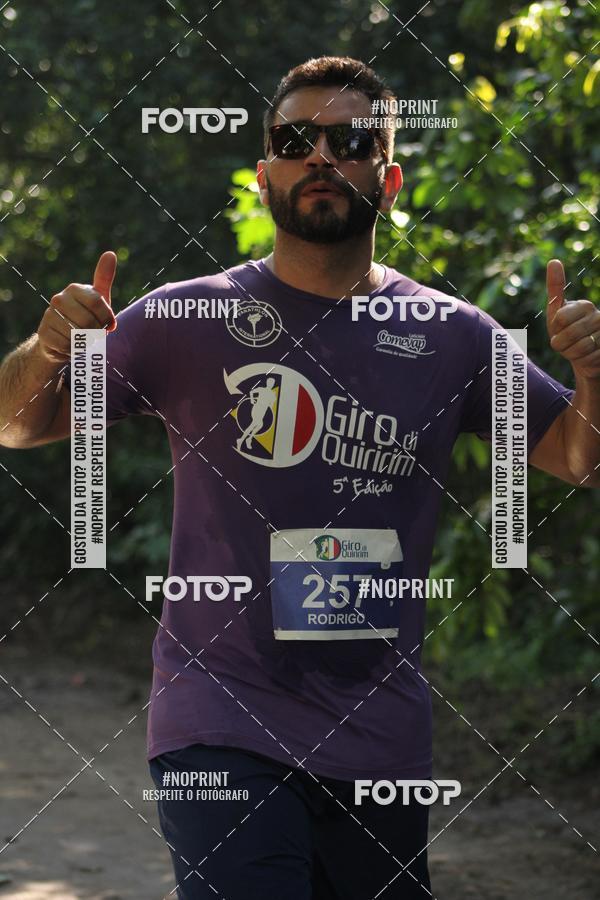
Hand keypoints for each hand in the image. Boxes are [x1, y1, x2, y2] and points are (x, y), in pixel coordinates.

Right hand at [37, 251, 117, 363]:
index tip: (107, 323)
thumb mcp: (98, 298)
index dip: (107, 319)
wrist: (60, 337)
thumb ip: (104, 278)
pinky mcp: (43, 333)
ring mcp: (48, 315)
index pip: (100, 305)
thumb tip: (110, 253)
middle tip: (94, 333)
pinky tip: (71, 345)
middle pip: (89, 322)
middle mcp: (59, 299)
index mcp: (74, 289)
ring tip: (83, 338)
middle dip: (96, 332)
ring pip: (78, 335)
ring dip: (86, 342)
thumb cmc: (85, 315)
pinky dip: (74, 350)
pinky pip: (67, 346)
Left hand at [546, 258, 599, 379]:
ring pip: (578, 349)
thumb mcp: (556, 312)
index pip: (560, 318)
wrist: (584, 357)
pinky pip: (588, 360)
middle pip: (567, 335)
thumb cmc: (566, 332)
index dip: (554, 329)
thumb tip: (554, 261)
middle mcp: (599, 317)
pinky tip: (586, 358)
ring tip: (575, 350)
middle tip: (565, 343)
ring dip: (570, 354)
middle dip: (560, 344)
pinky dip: (582, 362)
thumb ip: (555, 288)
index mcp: (584, 306)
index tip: (559, 328)